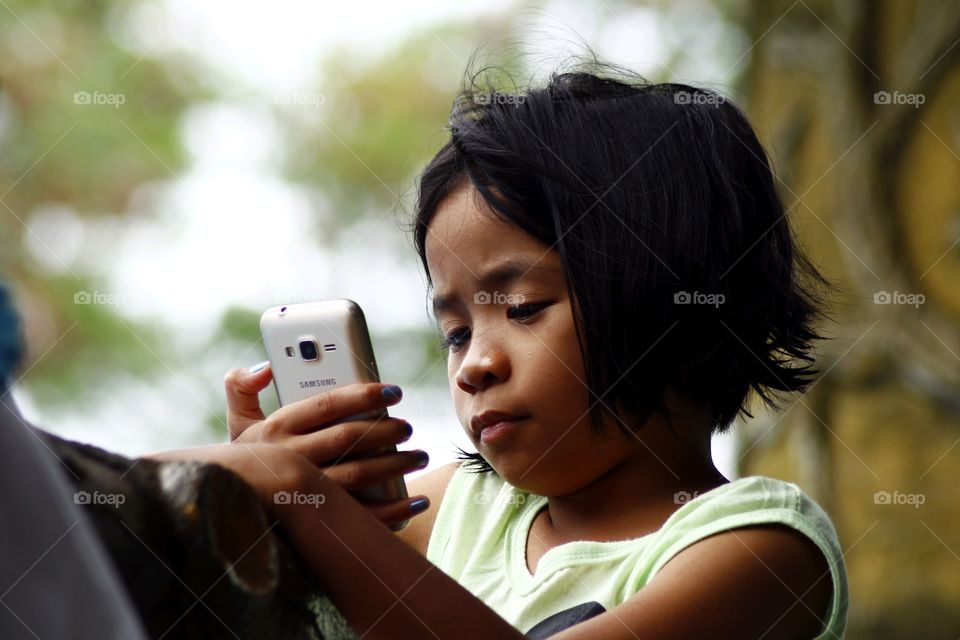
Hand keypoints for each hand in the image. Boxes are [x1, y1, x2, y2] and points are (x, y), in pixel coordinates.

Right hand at [223, 364, 428, 521]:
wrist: (228, 512)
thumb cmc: (246, 464)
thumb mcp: (239, 426)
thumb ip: (242, 388)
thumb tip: (264, 366)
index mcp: (276, 429)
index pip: (327, 404)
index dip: (364, 394)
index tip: (393, 392)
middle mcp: (290, 458)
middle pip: (348, 438)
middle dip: (386, 430)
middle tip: (408, 427)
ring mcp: (304, 494)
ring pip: (359, 474)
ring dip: (396, 466)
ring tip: (419, 457)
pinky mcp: (317, 524)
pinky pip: (361, 517)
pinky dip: (394, 510)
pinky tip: (417, 501)